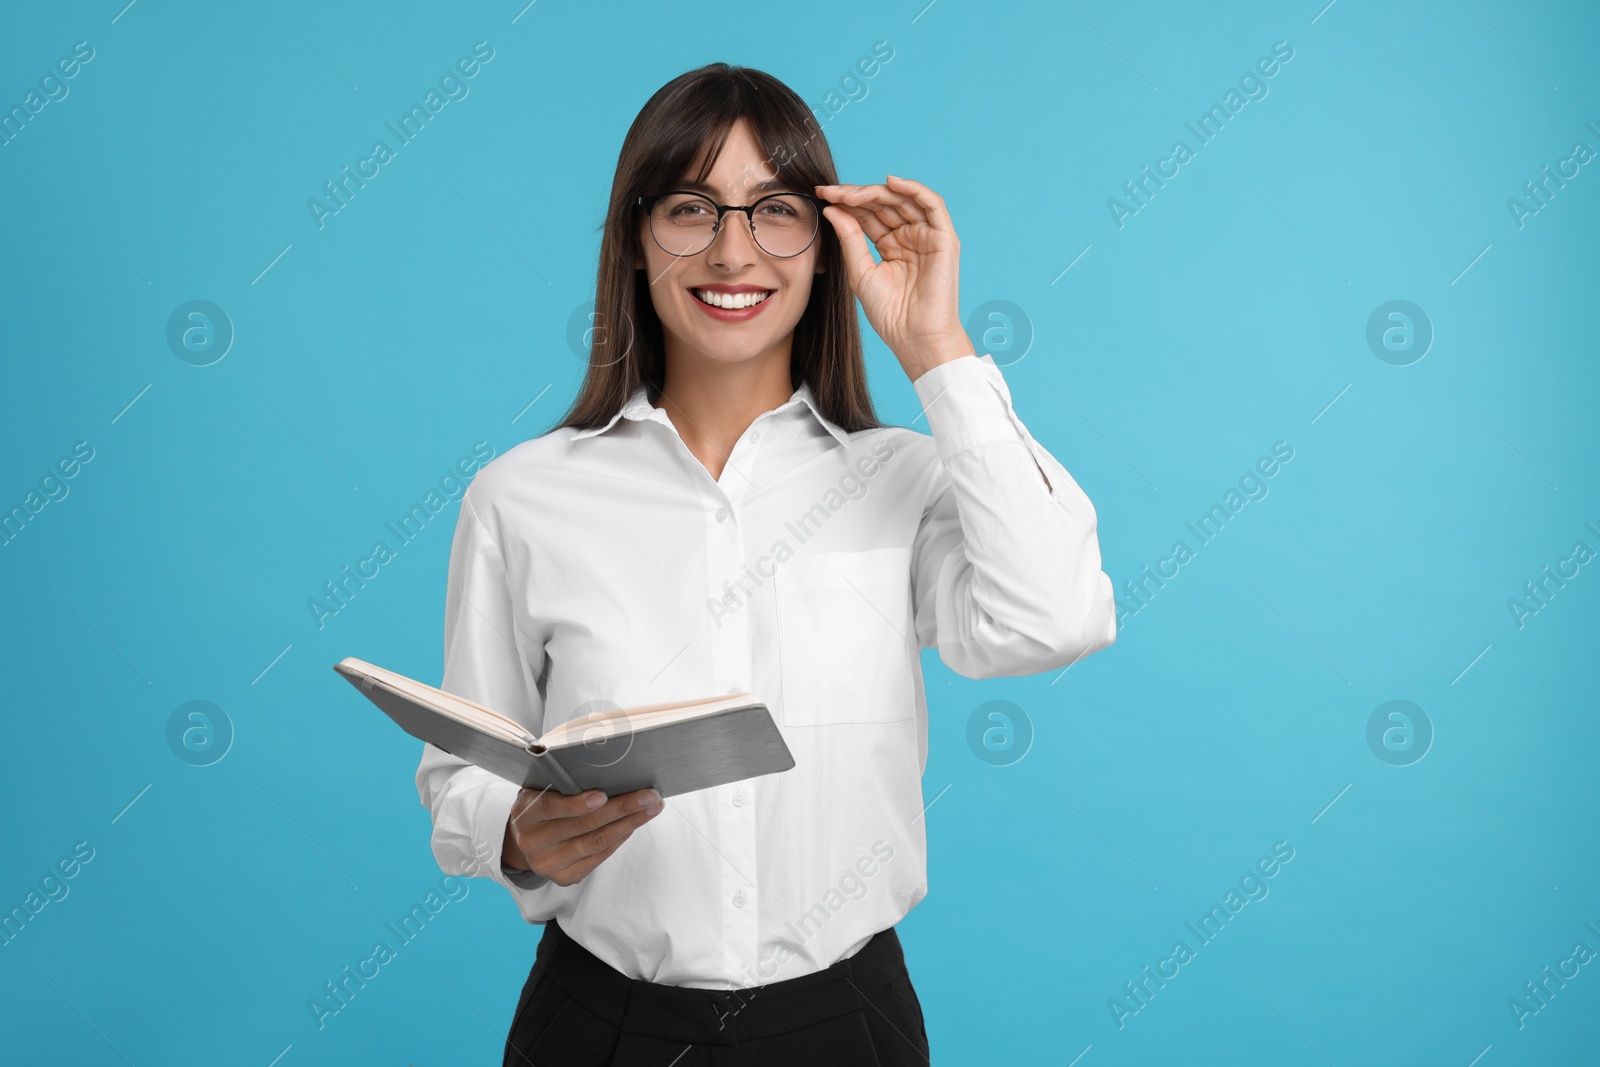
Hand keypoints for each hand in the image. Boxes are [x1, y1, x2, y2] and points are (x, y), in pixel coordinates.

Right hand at [501, 785, 663, 886]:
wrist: (524, 839)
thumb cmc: (540, 804)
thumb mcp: (540, 788)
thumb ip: (562, 780)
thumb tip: (603, 765)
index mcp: (526, 815)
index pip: (551, 808)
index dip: (577, 803)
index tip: (603, 795)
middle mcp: (534, 842)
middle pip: (584, 826)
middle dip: (621, 808)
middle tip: (649, 795)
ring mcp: (549, 863)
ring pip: (596, 843)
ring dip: (629, 824)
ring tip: (651, 809)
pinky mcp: (564, 877)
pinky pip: (599, 857)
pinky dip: (619, 838)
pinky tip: (634, 824)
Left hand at [815, 175, 974, 378]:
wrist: (914, 337)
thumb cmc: (890, 313)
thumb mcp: (860, 272)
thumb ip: (849, 238)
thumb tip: (832, 208)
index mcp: (890, 244)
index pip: (868, 214)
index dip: (846, 202)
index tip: (821, 196)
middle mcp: (909, 236)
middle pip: (882, 203)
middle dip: (855, 195)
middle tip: (830, 192)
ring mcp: (927, 235)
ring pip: (903, 200)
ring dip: (876, 191)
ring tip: (850, 193)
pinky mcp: (944, 238)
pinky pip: (932, 204)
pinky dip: (913, 189)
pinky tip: (890, 182)